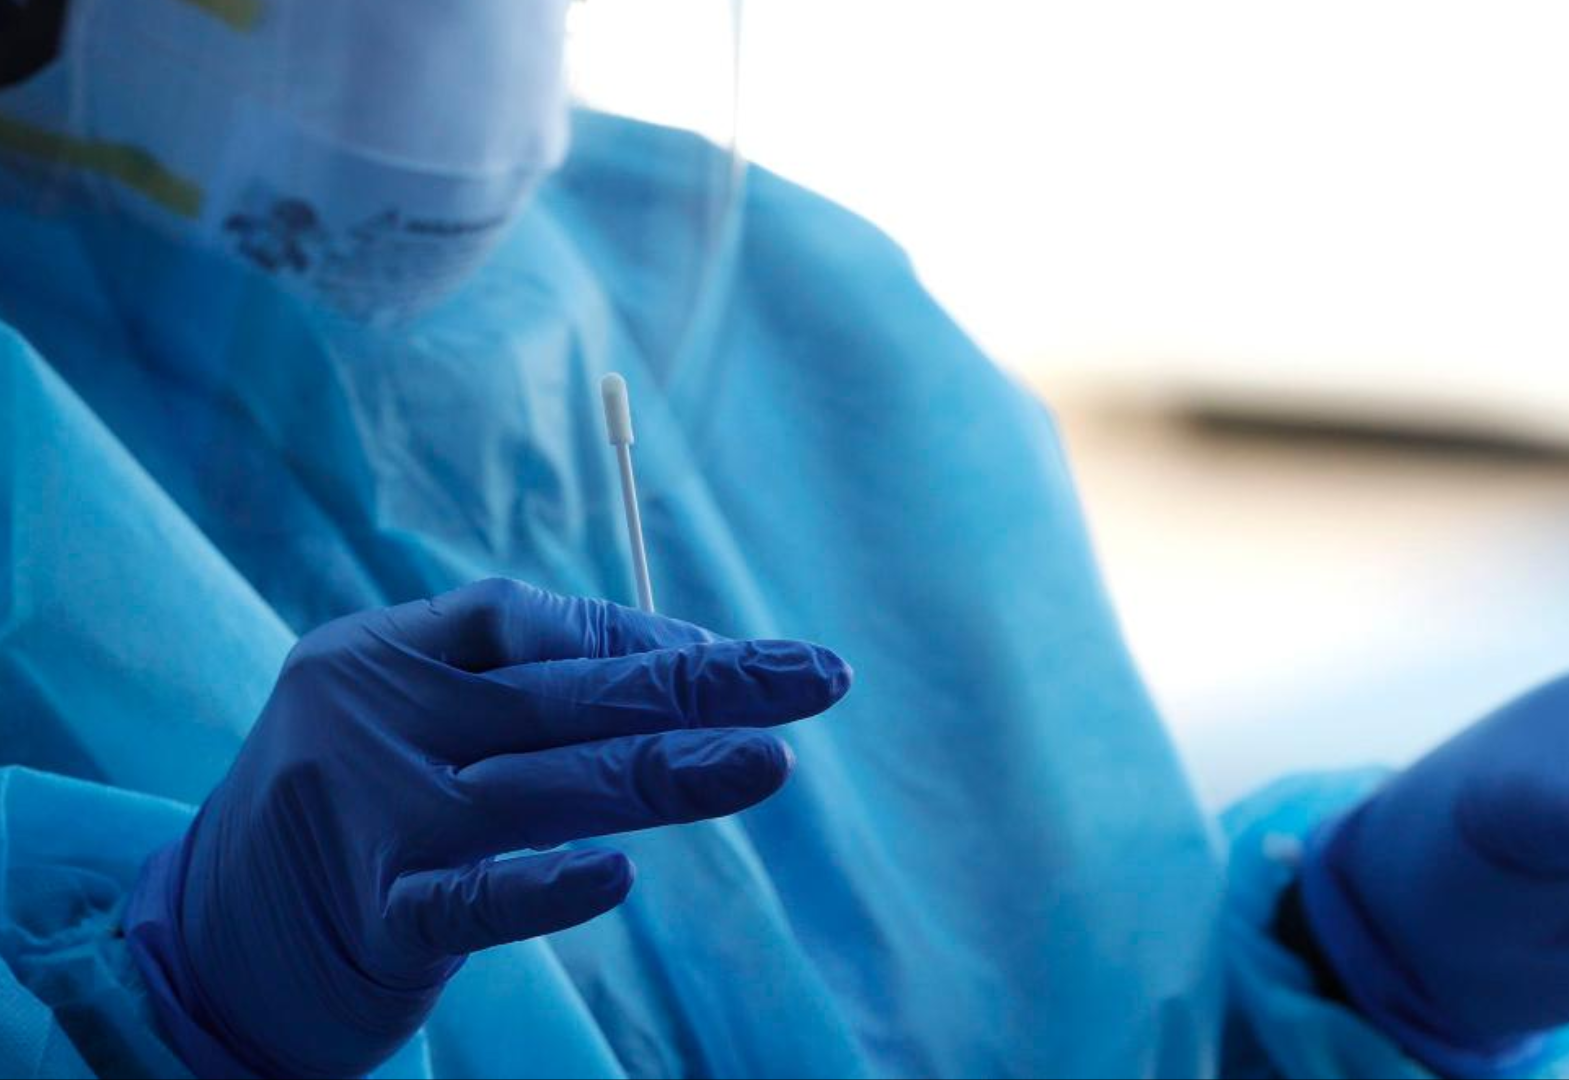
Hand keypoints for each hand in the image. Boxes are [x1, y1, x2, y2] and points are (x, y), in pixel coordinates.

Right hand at [124, 578, 850, 1078]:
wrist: (205, 946)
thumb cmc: (353, 815)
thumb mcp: (414, 722)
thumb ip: (525, 692)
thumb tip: (693, 665)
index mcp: (382, 652)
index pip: (531, 621)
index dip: (641, 636)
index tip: (736, 658)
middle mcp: (372, 717)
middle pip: (565, 693)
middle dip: (701, 685)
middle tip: (817, 678)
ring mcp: (368, 818)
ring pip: (543, 787)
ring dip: (667, 770)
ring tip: (770, 761)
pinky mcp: (369, 920)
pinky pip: (470, 902)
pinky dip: (542, 887)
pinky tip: (615, 876)